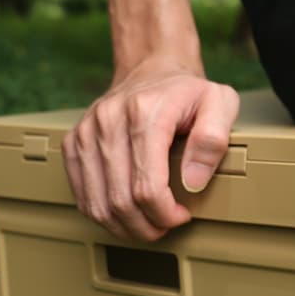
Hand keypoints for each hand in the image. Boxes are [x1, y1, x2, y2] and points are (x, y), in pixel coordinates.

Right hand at [63, 58, 239, 241]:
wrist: (152, 69)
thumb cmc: (188, 93)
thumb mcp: (220, 104)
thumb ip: (213, 141)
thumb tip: (192, 182)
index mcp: (144, 113)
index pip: (147, 187)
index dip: (165, 214)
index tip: (182, 216)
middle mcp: (108, 121)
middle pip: (120, 200)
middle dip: (146, 226)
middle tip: (166, 225)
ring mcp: (86, 132)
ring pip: (96, 203)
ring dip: (124, 226)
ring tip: (148, 224)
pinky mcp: (74, 142)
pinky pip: (81, 194)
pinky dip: (103, 213)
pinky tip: (125, 214)